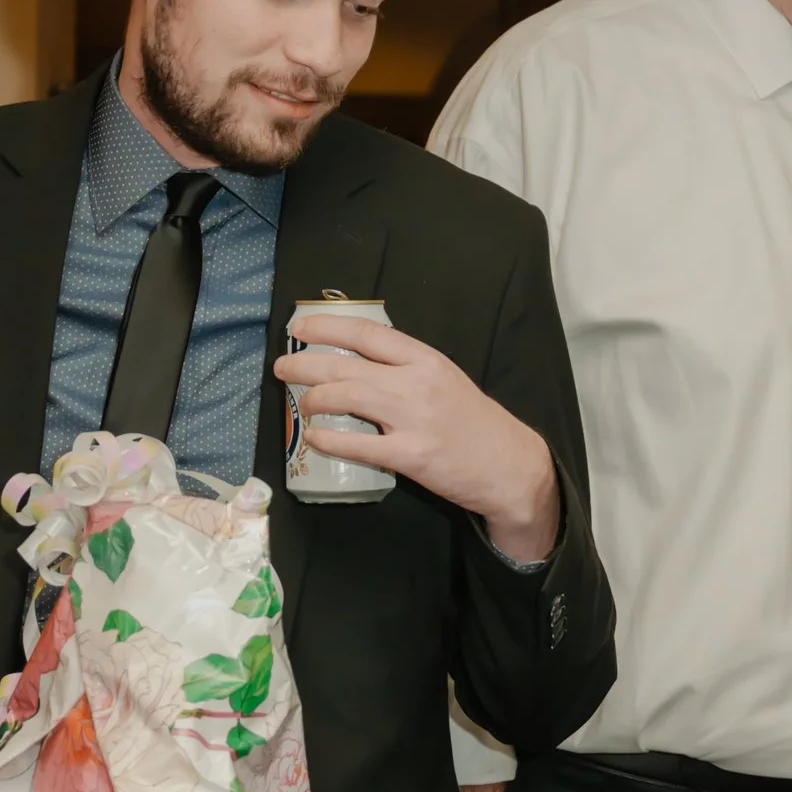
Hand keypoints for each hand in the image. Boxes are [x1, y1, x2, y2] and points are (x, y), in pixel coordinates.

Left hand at [276, 311, 558, 561]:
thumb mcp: (444, 380)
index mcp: (425, 359)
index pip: (367, 333)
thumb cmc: (473, 422)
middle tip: (282, 368)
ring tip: (300, 402)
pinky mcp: (412, 456)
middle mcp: (417, 382)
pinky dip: (330, 440)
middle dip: (305, 363)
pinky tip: (314, 437)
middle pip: (347, 365)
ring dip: (314, 398)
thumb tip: (355, 363)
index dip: (327, 327)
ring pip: (348, 397)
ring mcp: (414, 419)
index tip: (298, 327)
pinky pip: (359, 444)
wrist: (510, 464)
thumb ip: (405, 369)